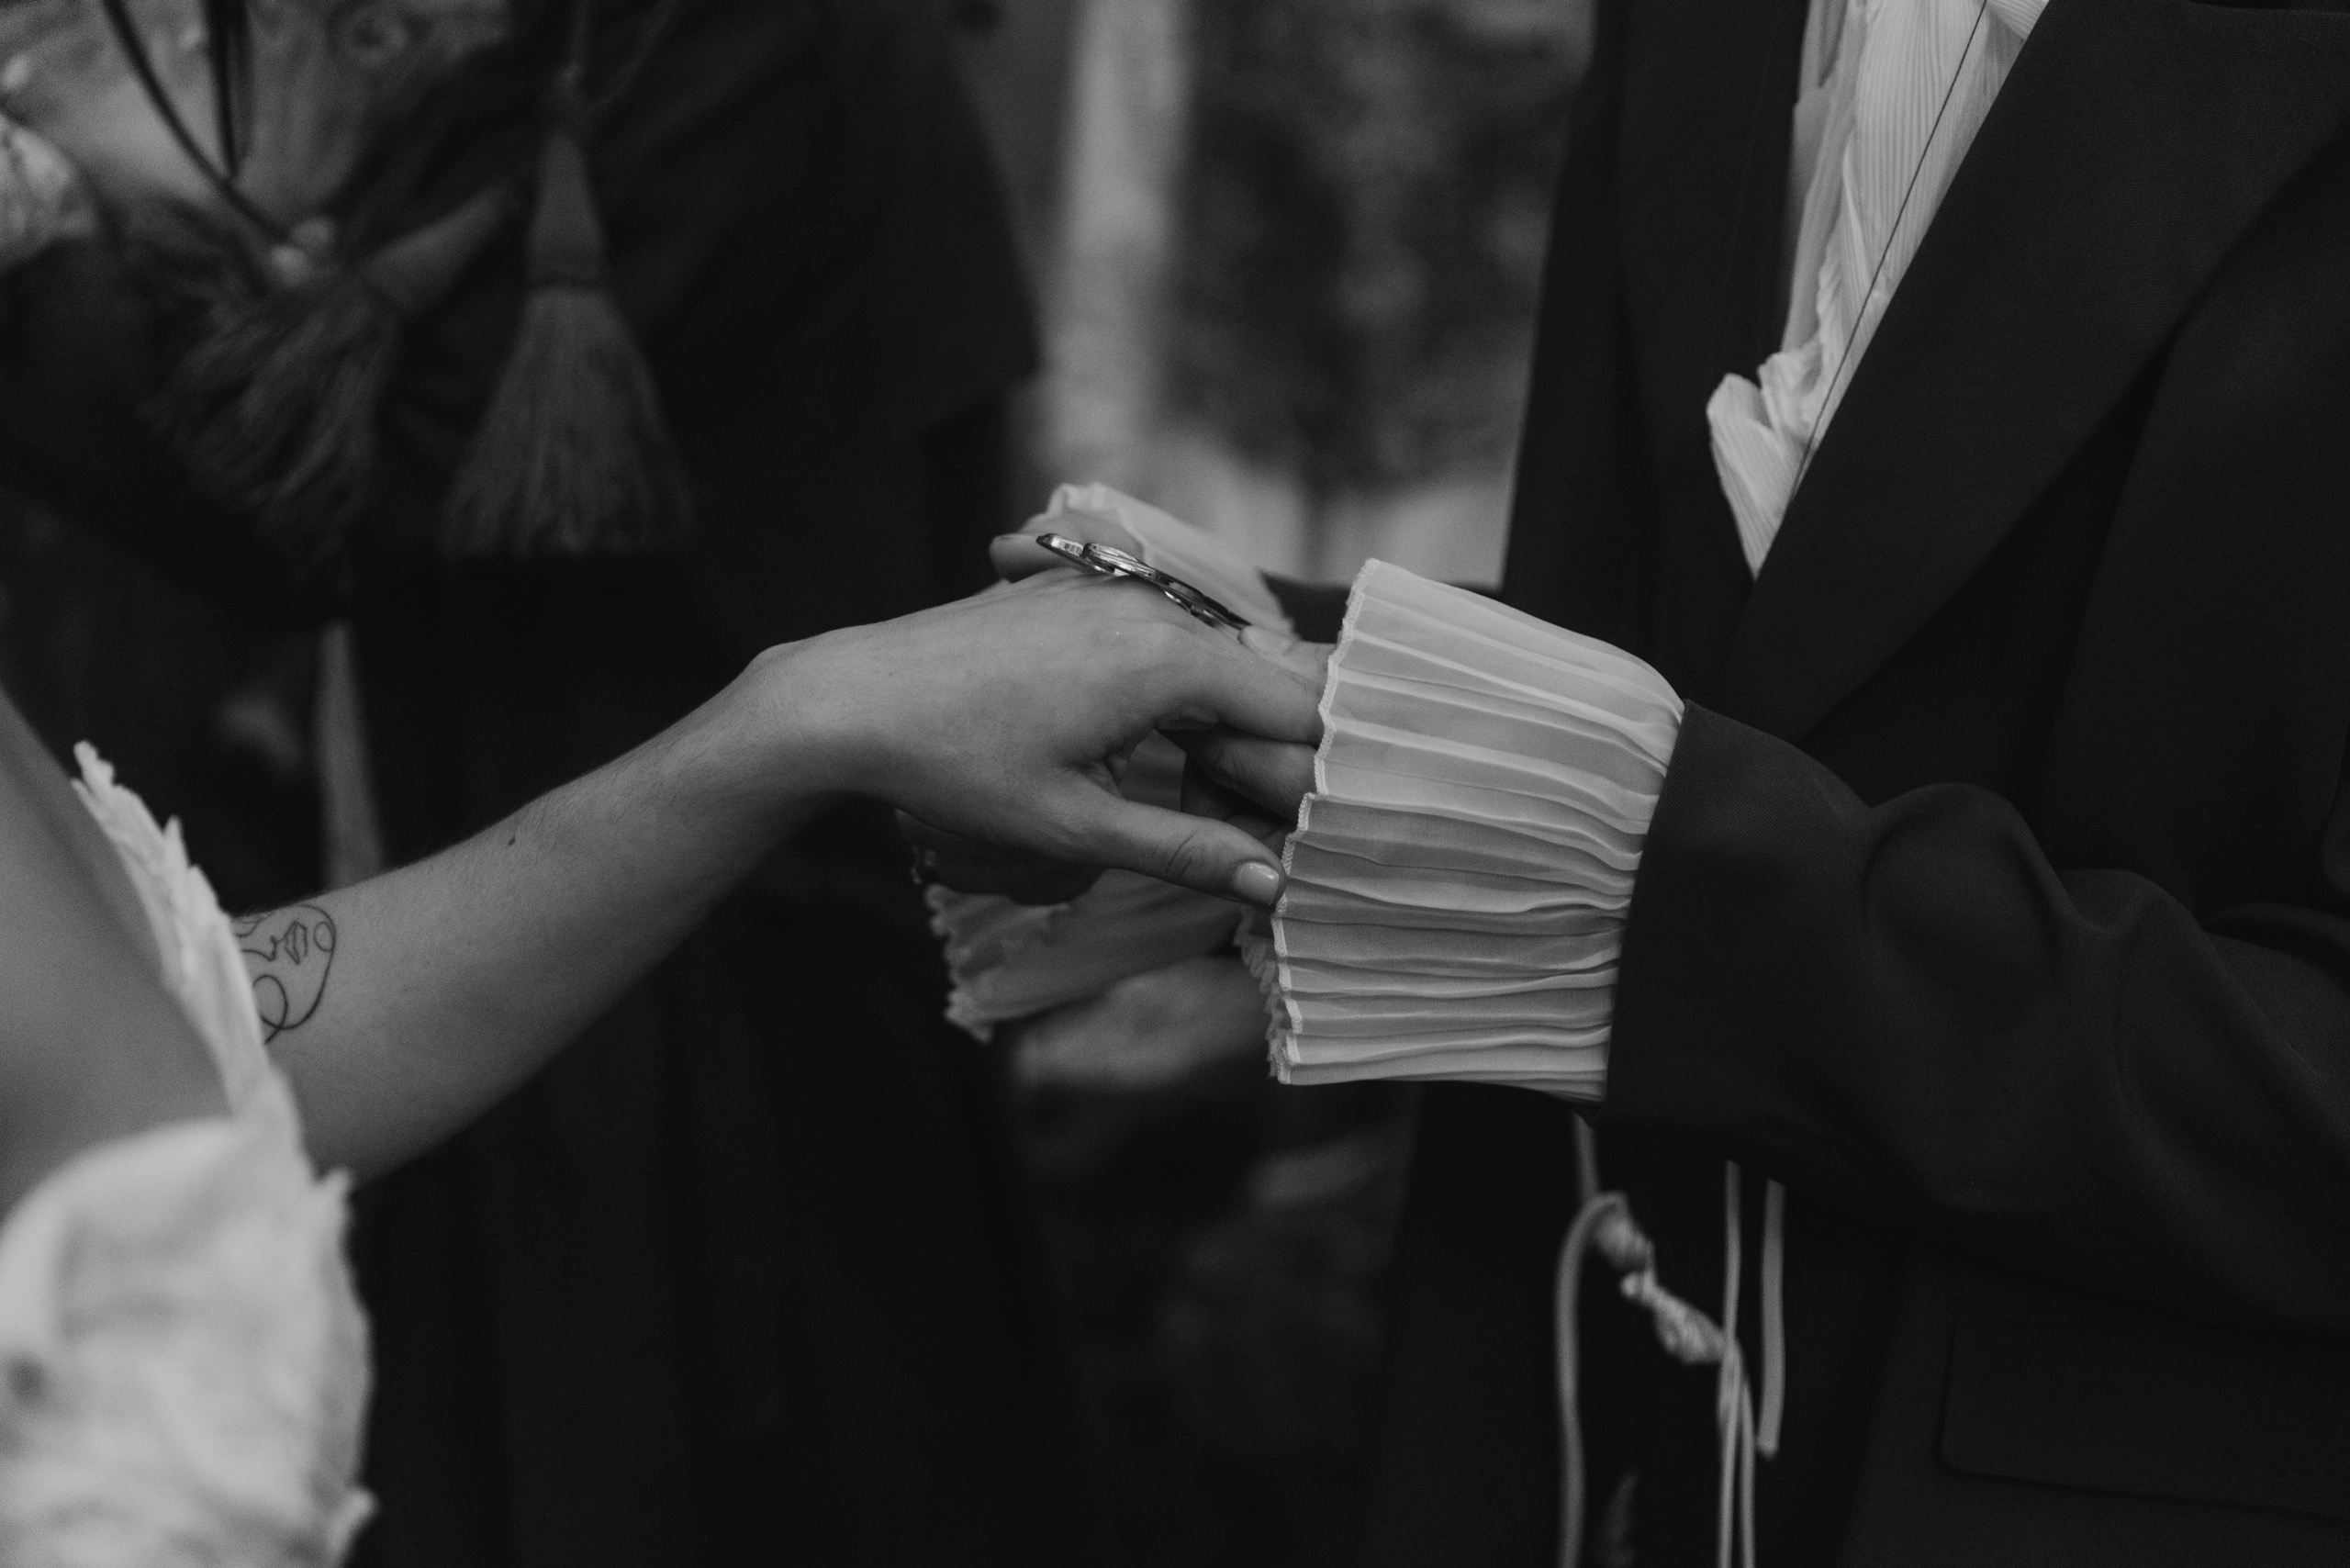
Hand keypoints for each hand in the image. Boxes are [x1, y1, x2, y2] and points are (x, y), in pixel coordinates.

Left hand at [766, 569, 1321, 905]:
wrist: (851, 699)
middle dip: (1259, 757)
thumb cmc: (955, 765)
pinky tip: (1117, 745)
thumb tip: (1272, 885)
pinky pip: (1160, 642)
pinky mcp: (1082, 591)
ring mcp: (1115, 592)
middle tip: (1219, 825)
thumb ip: (1185, 851)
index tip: (1289, 832)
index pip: (1298, 708)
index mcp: (1168, 661)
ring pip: (1210, 664)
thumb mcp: (1074, 827)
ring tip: (1165, 792)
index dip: (1306, 776)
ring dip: (1212, 728)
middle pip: (1259, 684)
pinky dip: (1168, 694)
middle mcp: (1153, 610)